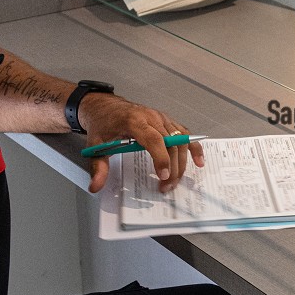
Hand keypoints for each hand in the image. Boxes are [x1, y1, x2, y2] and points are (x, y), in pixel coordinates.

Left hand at [78, 95, 205, 193]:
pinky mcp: (166, 120)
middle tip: (167, 187)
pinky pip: (184, 133)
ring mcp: (161, 117)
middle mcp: (151, 117)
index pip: (154, 139)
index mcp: (134, 121)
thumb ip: (98, 167)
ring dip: (182, 162)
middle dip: (172, 167)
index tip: (163, 176)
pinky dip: (193, 147)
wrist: (105, 107)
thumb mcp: (95, 145)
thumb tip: (96, 186)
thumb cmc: (103, 124)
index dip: (161, 158)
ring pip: (180, 140)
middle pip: (170, 142)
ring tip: (176, 180)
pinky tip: (198, 160)